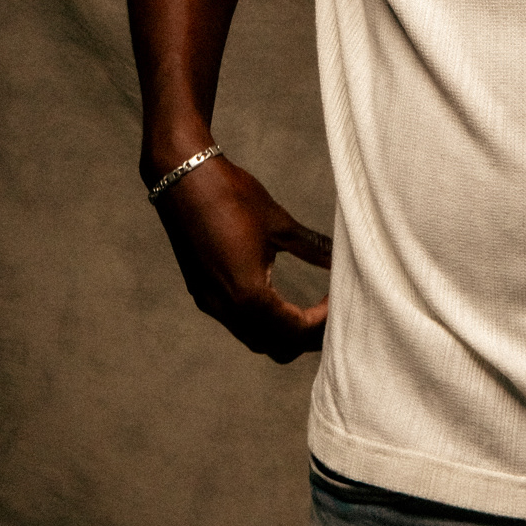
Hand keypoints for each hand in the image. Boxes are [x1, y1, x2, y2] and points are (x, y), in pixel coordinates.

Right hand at [152, 154, 331, 363]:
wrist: (182, 179)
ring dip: (284, 333)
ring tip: (310, 312)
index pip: (294, 330)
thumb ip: (312, 248)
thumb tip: (342, 260)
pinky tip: (280, 302)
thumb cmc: (232, 196)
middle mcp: (225, 308)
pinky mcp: (202, 293)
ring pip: (255, 339)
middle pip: (276, 347)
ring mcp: (210, 303)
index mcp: (248, 293)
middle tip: (330, 312)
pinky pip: (238, 324)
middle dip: (307, 336)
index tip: (340, 300)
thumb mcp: (278, 224)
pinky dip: (264, 323)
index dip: (322, 322)